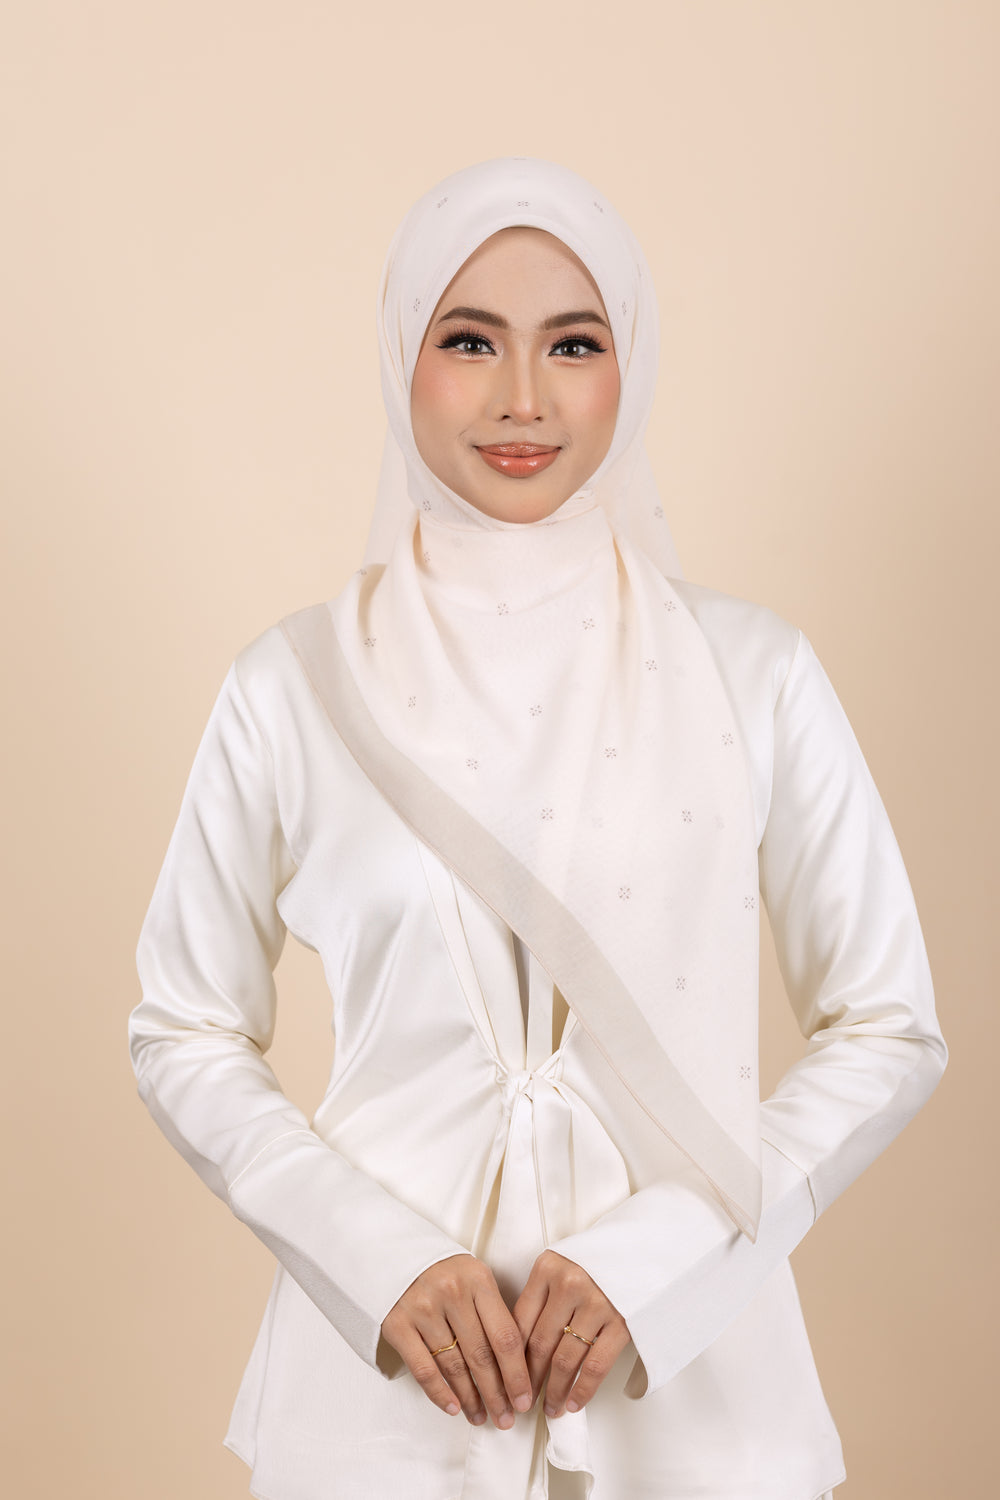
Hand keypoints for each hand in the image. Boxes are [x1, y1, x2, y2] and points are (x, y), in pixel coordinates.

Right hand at [381, 1253, 532, 1429]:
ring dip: (470, 1398)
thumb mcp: (474, 1277)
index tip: (525, 1398)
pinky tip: (453, 1407)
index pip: (505, 1335)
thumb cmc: (443, 1271)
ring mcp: (423, 1308)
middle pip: (481, 1355)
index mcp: (477, 1279)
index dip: (517, 1373)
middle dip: (497, 1394)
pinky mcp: (397, 1324)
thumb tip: (517, 1364)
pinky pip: (423, 1369)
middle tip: (506, 1418)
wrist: (394, 1252)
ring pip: (454, 1366)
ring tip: (482, 1416)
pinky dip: (440, 1393)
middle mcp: (451, 1292)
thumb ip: (494, 1312)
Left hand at [512, 1250, 630, 1417]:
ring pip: (566, 1359)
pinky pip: (596, 1365)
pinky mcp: (621, 1321)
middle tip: (524, 1400)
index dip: (511, 1357)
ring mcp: (597, 1302)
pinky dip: (583, 1390)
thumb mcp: (559, 1267)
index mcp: (547, 1268)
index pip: (520, 1322)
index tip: (508, 1379)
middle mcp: (569, 1283)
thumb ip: (539, 1298)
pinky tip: (574, 1403)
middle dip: (530, 1379)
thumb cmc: (594, 1263)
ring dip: (555, 1390)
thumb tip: (517, 1349)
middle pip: (541, 1343)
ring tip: (550, 1407)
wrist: (641, 1251)